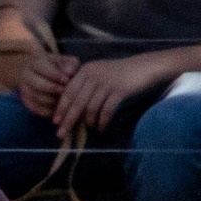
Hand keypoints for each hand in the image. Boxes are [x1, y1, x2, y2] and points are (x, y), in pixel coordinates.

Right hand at [17, 51, 81, 118]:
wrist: (44, 74)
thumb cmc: (61, 67)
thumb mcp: (67, 62)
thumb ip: (70, 65)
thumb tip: (68, 73)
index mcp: (36, 63)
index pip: (43, 69)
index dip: (56, 75)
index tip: (68, 80)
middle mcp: (26, 75)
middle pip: (39, 85)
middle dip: (54, 89)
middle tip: (65, 91)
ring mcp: (25, 90)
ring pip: (39, 99)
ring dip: (54, 100)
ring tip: (64, 99)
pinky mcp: (27, 102)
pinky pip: (38, 109)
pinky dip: (50, 110)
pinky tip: (59, 106)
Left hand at [51, 54, 168, 133]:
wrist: (145, 67)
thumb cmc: (121, 73)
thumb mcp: (100, 73)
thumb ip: (86, 85)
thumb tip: (73, 108)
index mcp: (86, 70)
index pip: (68, 91)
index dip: (61, 107)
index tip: (55, 121)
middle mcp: (93, 75)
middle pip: (76, 101)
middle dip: (68, 119)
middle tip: (61, 133)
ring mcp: (106, 82)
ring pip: (90, 107)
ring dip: (88, 121)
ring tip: (91, 128)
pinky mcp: (119, 90)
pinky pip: (106, 111)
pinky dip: (102, 121)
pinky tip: (102, 128)